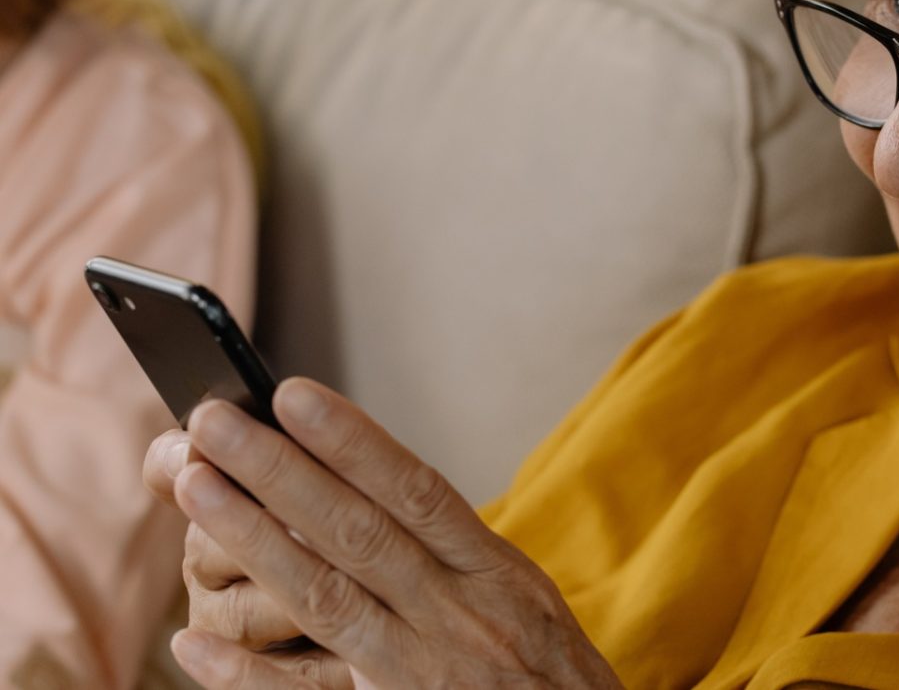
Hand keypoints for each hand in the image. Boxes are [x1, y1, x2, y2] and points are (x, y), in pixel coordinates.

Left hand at [166, 381, 623, 688]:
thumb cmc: (547, 670)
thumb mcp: (525, 596)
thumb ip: (460, 551)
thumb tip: (381, 487)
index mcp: (495, 573)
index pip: (416, 490)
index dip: (352, 441)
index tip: (291, 395)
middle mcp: (457, 614)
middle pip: (356, 531)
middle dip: (279, 471)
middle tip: (213, 421)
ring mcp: (420, 671)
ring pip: (324, 597)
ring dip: (252, 538)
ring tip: (194, 487)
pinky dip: (246, 674)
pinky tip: (191, 646)